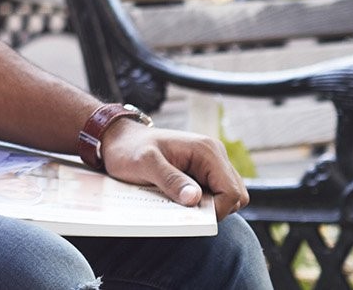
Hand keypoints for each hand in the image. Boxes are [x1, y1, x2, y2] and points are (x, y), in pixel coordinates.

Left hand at [100, 121, 248, 217]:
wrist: (116, 138)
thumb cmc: (128, 148)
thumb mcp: (144, 164)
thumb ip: (170, 179)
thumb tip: (195, 199)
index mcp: (207, 151)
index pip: (232, 191)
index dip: (218, 209)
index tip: (193, 214)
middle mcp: (214, 155)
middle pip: (235, 195)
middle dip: (215, 209)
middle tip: (185, 209)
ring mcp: (209, 163)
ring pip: (226, 196)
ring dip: (208, 206)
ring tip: (179, 202)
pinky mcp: (202, 171)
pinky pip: (213, 193)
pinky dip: (201, 202)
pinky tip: (178, 199)